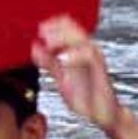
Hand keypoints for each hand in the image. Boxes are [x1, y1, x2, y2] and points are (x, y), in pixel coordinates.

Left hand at [31, 15, 120, 131]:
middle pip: (75, 28)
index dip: (53, 24)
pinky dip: (76, 56)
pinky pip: (90, 57)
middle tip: (43, 32)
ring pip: (82, 40)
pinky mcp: (100, 71)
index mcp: (77, 50)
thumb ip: (49, 62)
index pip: (67, 27)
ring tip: (50, 43)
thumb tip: (35, 47)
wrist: (103, 114)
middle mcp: (87, 51)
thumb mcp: (61, 76)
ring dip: (65, 38)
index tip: (40, 27)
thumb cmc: (85, 95)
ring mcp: (94, 60)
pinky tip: (63, 60)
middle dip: (57, 28)